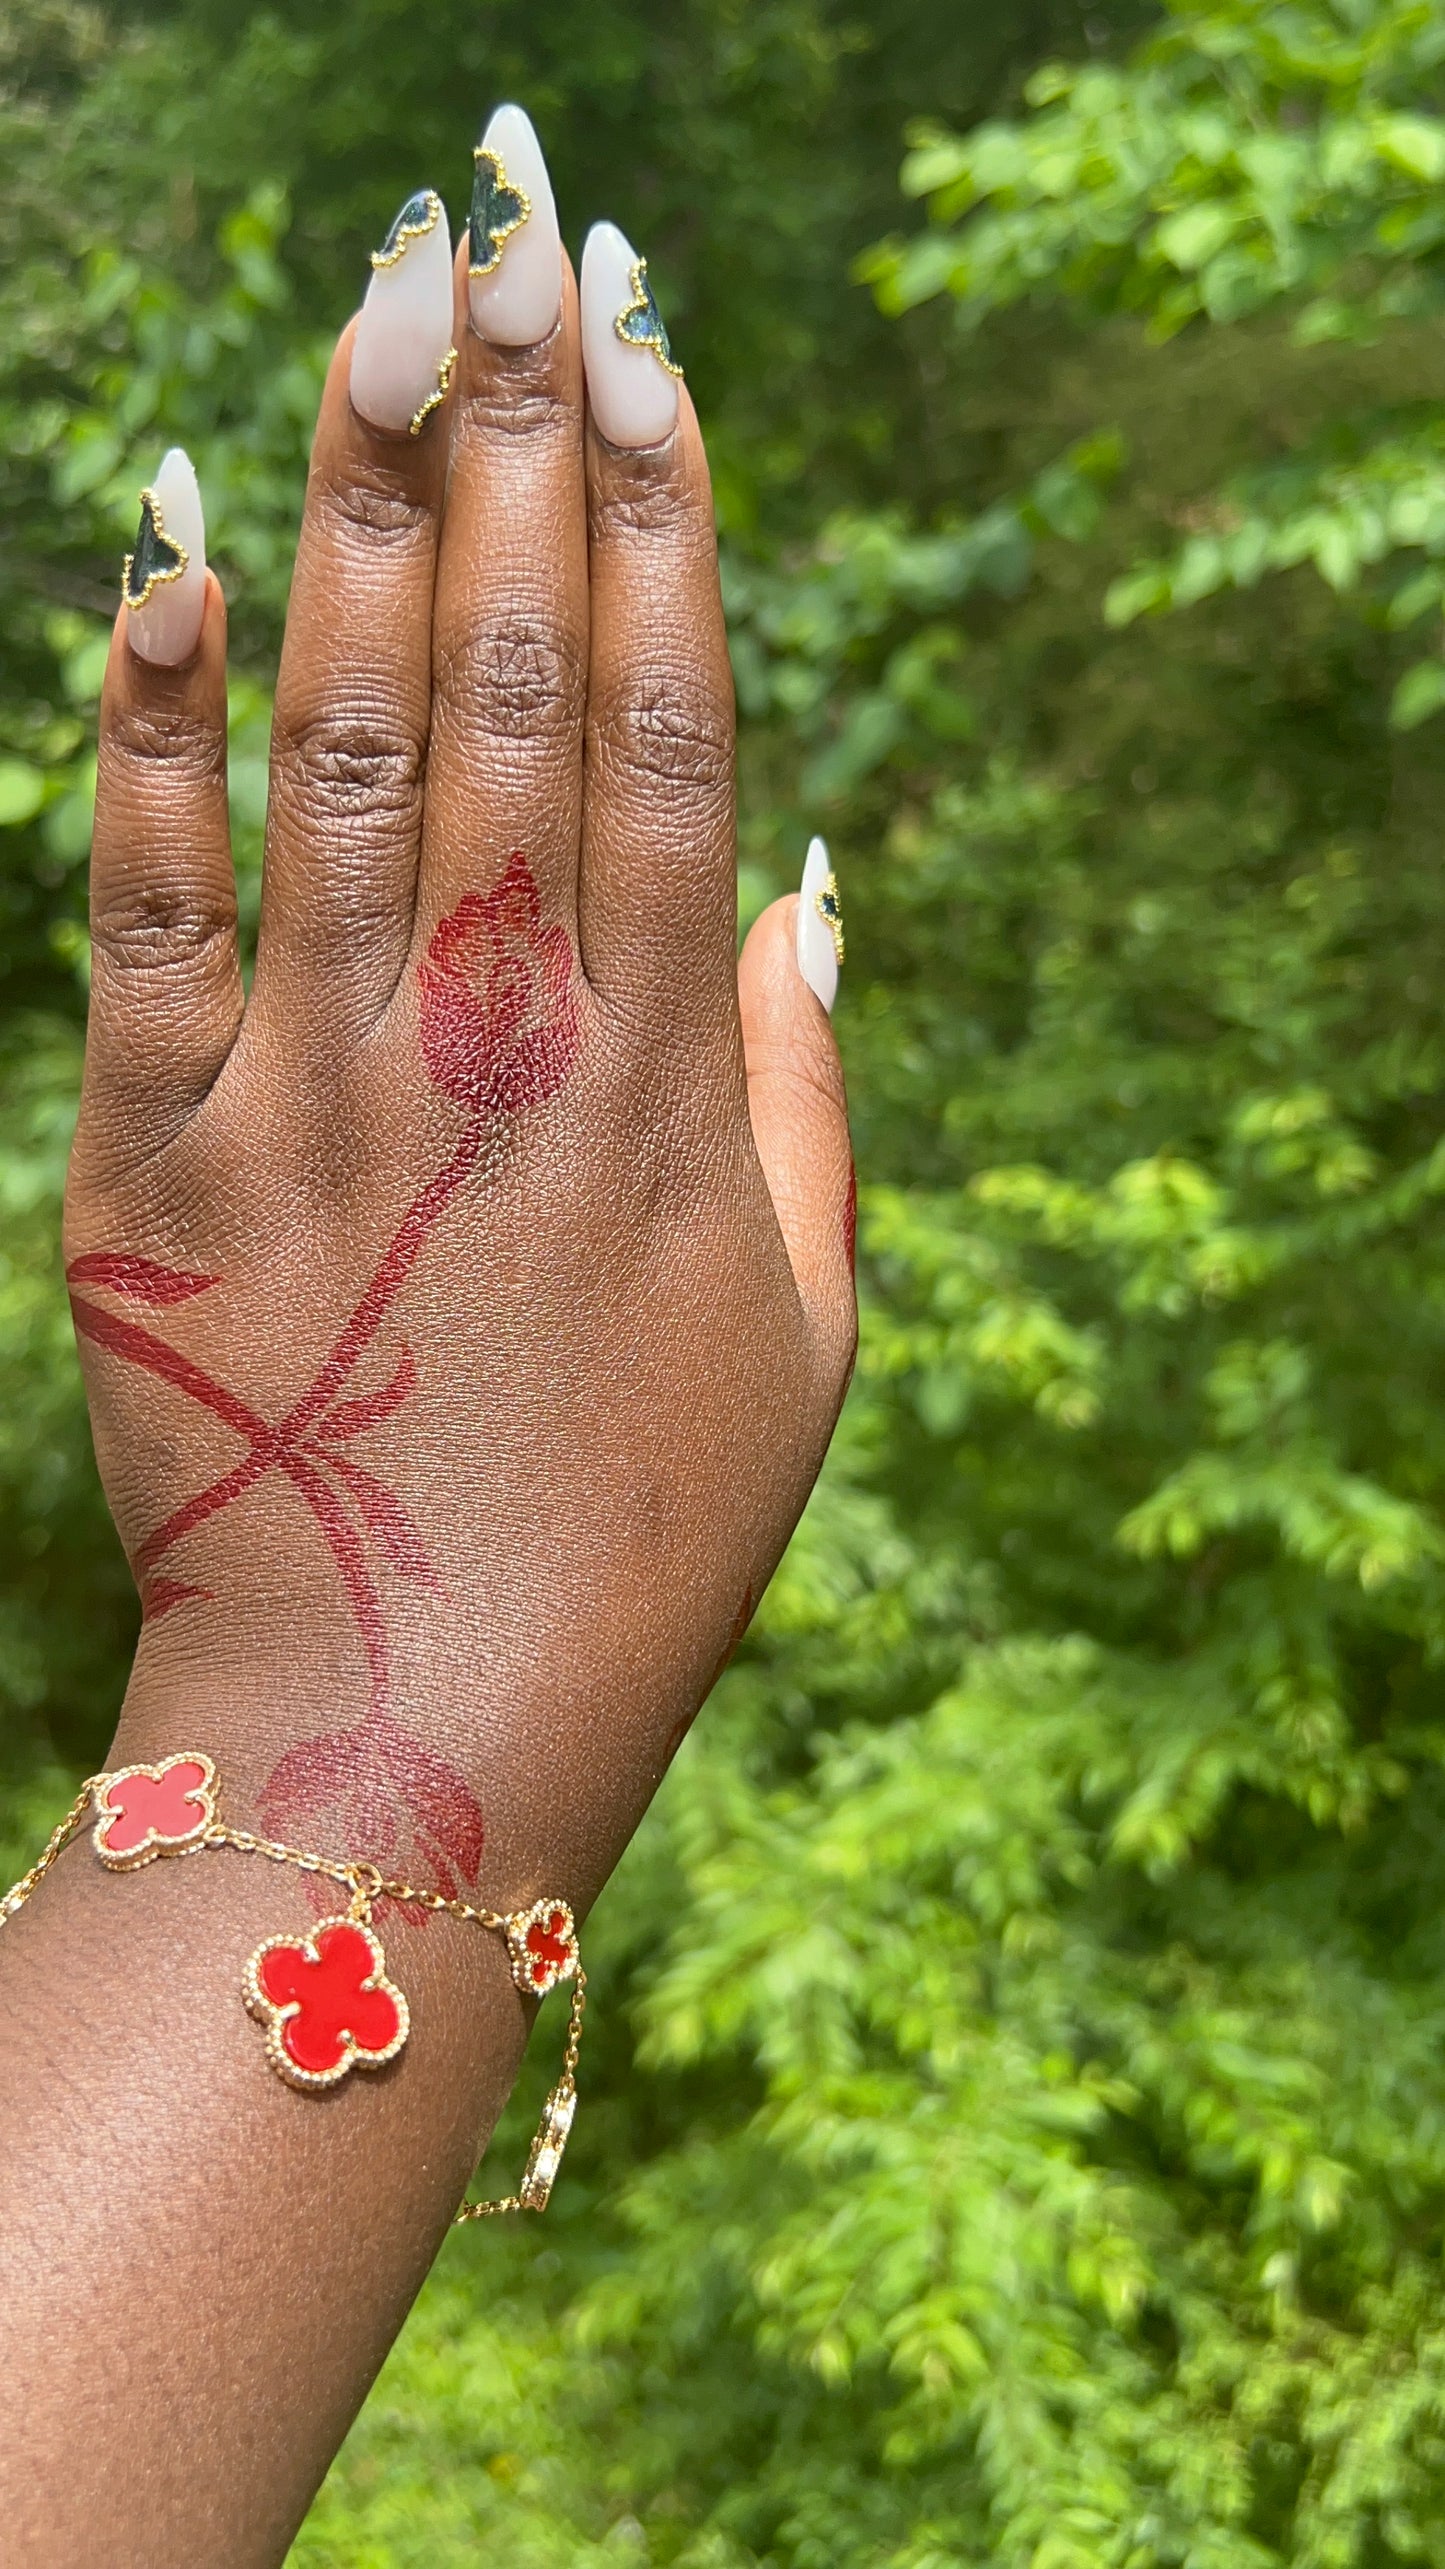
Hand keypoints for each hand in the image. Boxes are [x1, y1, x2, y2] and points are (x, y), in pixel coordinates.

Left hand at [69, 167, 854, 1917]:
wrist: (405, 1714)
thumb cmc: (637, 1525)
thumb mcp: (805, 1324)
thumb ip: (809, 1084)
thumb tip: (816, 868)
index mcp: (672, 1078)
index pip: (679, 732)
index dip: (666, 522)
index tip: (645, 349)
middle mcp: (506, 1044)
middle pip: (528, 683)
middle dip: (521, 435)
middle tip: (513, 228)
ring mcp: (325, 1090)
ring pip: (353, 742)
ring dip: (364, 512)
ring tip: (379, 310)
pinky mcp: (160, 1158)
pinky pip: (146, 910)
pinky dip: (149, 733)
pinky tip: (152, 562)